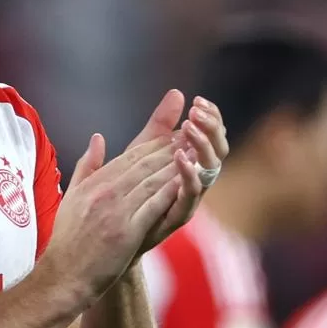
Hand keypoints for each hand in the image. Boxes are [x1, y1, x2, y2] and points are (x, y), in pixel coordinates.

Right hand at [39, 125, 184, 305]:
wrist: (64, 276)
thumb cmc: (67, 241)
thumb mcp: (71, 196)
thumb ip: (86, 166)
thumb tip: (98, 138)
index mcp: (93, 184)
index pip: (129, 157)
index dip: (154, 144)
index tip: (173, 135)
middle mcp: (104, 193)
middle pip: (143, 165)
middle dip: (170, 149)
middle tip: (192, 137)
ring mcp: (116, 212)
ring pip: (151, 181)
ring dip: (176, 166)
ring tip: (196, 154)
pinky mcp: (127, 232)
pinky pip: (154, 206)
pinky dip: (171, 192)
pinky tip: (186, 182)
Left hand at [132, 91, 228, 254]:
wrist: (108, 235)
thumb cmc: (125, 193)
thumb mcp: (140, 151)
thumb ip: (159, 125)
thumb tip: (178, 92)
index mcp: (189, 163)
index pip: (211, 136)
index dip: (211, 118)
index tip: (200, 101)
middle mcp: (194, 181)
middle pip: (218, 151)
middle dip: (212, 129)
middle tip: (198, 112)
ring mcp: (187, 199)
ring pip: (210, 170)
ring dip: (202, 147)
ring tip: (190, 128)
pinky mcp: (176, 215)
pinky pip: (191, 194)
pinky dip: (189, 175)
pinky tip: (182, 157)